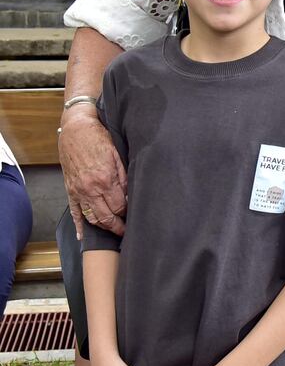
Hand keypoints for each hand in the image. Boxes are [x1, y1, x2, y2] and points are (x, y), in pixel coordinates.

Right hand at [58, 112, 126, 239]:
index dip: (128, 213)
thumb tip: (130, 194)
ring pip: (91, 218)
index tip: (134, 215)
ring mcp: (78, 191)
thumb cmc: (98, 138)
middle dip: (118, 226)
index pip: (120, 206)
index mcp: (105, 179)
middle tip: (126, 232)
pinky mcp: (70, 190)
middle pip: (106, 216)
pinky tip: (83, 236)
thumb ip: (124, 175)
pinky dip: (79, 225)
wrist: (75, 129)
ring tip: (113, 231)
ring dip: (103, 227)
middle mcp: (91, 188)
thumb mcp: (117, 153)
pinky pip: (74, 212)